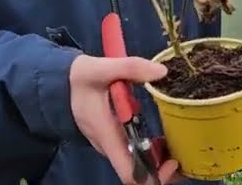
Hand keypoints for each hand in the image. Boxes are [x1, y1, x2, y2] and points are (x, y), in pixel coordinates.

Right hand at [70, 55, 183, 183]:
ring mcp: (111, 145)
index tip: (173, 161)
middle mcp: (109, 147)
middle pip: (139, 173)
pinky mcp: (113, 139)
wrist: (59, 83)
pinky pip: (133, 154)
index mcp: (108, 136)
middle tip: (183, 151)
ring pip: (138, 164)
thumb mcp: (101, 68)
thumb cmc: (77, 78)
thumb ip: (130, 67)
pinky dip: (151, 151)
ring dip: (159, 159)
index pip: (130, 174)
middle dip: (163, 168)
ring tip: (177, 143)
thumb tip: (161, 71)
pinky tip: (163, 138)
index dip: (154, 176)